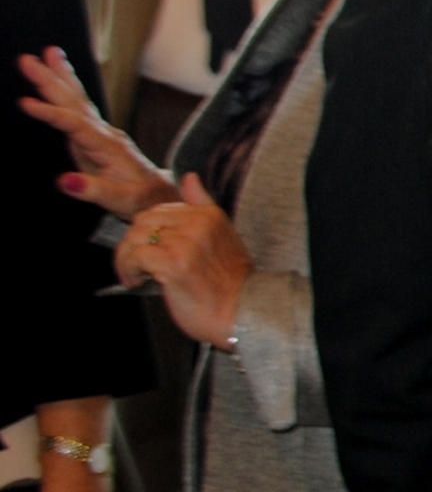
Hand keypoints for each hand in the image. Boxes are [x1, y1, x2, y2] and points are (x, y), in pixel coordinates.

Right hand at [18, 49, 175, 217]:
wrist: (160, 194)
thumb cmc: (141, 198)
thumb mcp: (120, 200)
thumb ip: (93, 190)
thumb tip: (63, 180)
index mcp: (107, 146)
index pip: (75, 125)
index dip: (51, 114)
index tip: (26, 103)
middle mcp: (104, 133)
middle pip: (75, 103)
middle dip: (51, 80)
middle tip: (28, 59)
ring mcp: (100, 131)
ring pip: (77, 99)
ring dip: (61, 76)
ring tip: (48, 52)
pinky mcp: (94, 134)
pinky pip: (78, 106)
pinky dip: (67, 88)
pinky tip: (58, 73)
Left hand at [115, 175, 251, 346]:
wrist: (244, 314)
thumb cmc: (229, 284)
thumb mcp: (222, 235)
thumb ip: (202, 205)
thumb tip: (189, 177)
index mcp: (208, 214)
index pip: (158, 211)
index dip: (146, 233)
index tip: (149, 253)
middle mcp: (198, 223)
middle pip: (141, 222)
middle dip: (133, 245)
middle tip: (138, 268)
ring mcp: (186, 242)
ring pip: (134, 238)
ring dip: (127, 260)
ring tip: (137, 276)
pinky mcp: (173, 263)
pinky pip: (133, 257)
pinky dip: (128, 271)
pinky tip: (137, 282)